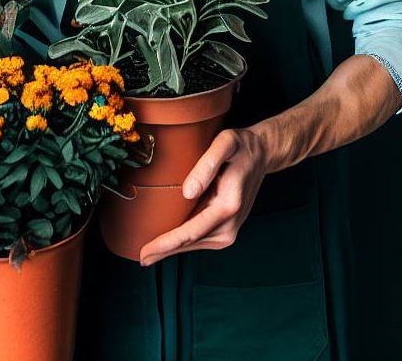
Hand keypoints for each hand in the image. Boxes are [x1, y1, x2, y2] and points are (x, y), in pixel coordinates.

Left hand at [138, 127, 268, 265]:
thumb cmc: (241, 146)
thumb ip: (207, 164)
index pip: (191, 232)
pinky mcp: (227, 229)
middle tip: (140, 258)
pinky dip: (183, 242)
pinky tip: (169, 241)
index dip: (166, 244)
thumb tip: (187, 192)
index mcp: (229, 205)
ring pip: (194, 244)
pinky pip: (200, 239)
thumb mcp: (226, 143)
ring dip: (173, 249)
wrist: (261, 154)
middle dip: (164, 251)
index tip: (144, 253)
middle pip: (190, 244)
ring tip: (150, 252)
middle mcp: (231, 224)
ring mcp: (230, 229)